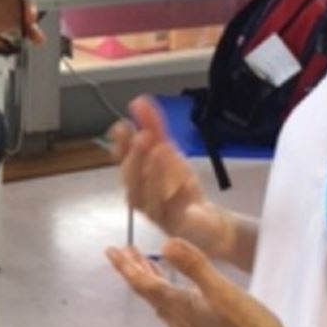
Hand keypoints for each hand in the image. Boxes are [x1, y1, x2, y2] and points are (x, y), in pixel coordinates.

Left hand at [106, 239, 309, 326]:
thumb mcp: (224, 292)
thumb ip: (195, 267)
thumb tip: (165, 243)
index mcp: (181, 308)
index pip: (144, 284)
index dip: (125, 266)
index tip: (109, 250)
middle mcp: (180, 323)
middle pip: (149, 293)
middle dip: (135, 270)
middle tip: (123, 251)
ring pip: (162, 303)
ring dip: (152, 282)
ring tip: (147, 265)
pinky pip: (176, 313)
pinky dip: (169, 295)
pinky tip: (179, 296)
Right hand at [108, 97, 231, 259]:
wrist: (205, 221)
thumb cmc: (179, 186)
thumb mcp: (168, 151)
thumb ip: (153, 126)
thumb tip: (138, 101)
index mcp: (136, 178)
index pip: (122, 161)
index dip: (121, 145)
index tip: (122, 127)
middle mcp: (141, 197)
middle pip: (131, 181)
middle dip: (135, 158)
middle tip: (142, 136)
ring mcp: (158, 213)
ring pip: (148, 199)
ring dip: (153, 174)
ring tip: (161, 151)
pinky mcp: (177, 226)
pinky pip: (174, 212)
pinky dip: (178, 195)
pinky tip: (183, 181)